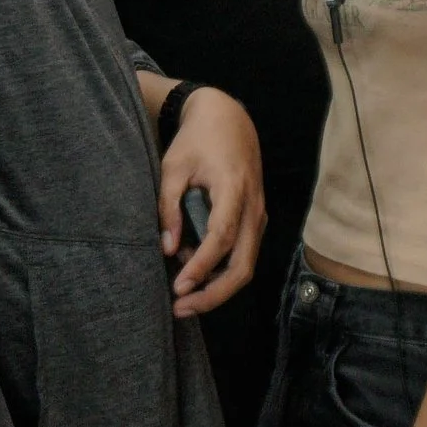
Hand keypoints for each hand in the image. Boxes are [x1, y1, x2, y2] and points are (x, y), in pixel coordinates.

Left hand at [158, 85, 265, 316]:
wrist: (228, 118)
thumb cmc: (198, 140)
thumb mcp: (173, 167)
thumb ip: (169, 206)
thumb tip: (167, 249)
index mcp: (234, 189)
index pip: (222, 238)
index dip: (201, 266)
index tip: (179, 287)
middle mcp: (254, 207)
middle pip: (243, 265)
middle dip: (213, 294)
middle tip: (181, 308)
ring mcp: (258, 215)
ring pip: (245, 265)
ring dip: (217, 288)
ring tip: (184, 301)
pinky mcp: (254, 220)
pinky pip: (243, 254)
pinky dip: (221, 272)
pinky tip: (195, 277)